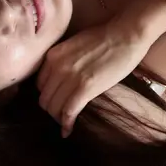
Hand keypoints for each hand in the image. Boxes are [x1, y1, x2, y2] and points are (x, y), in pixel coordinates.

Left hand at [36, 18, 154, 137]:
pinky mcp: (85, 88)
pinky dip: (67, 123)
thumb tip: (60, 78)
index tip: (57, 101)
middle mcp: (56, 66)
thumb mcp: (74, 46)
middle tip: (62, 114)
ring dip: (58, 118)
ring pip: (54, 107)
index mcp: (53, 55)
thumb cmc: (105, 38)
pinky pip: (68, 111)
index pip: (40, 85)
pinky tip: (68, 130)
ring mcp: (70, 77)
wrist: (125, 35)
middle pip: (44, 98)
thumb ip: (63, 61)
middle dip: (52, 109)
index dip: (48, 95)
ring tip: (66, 122)